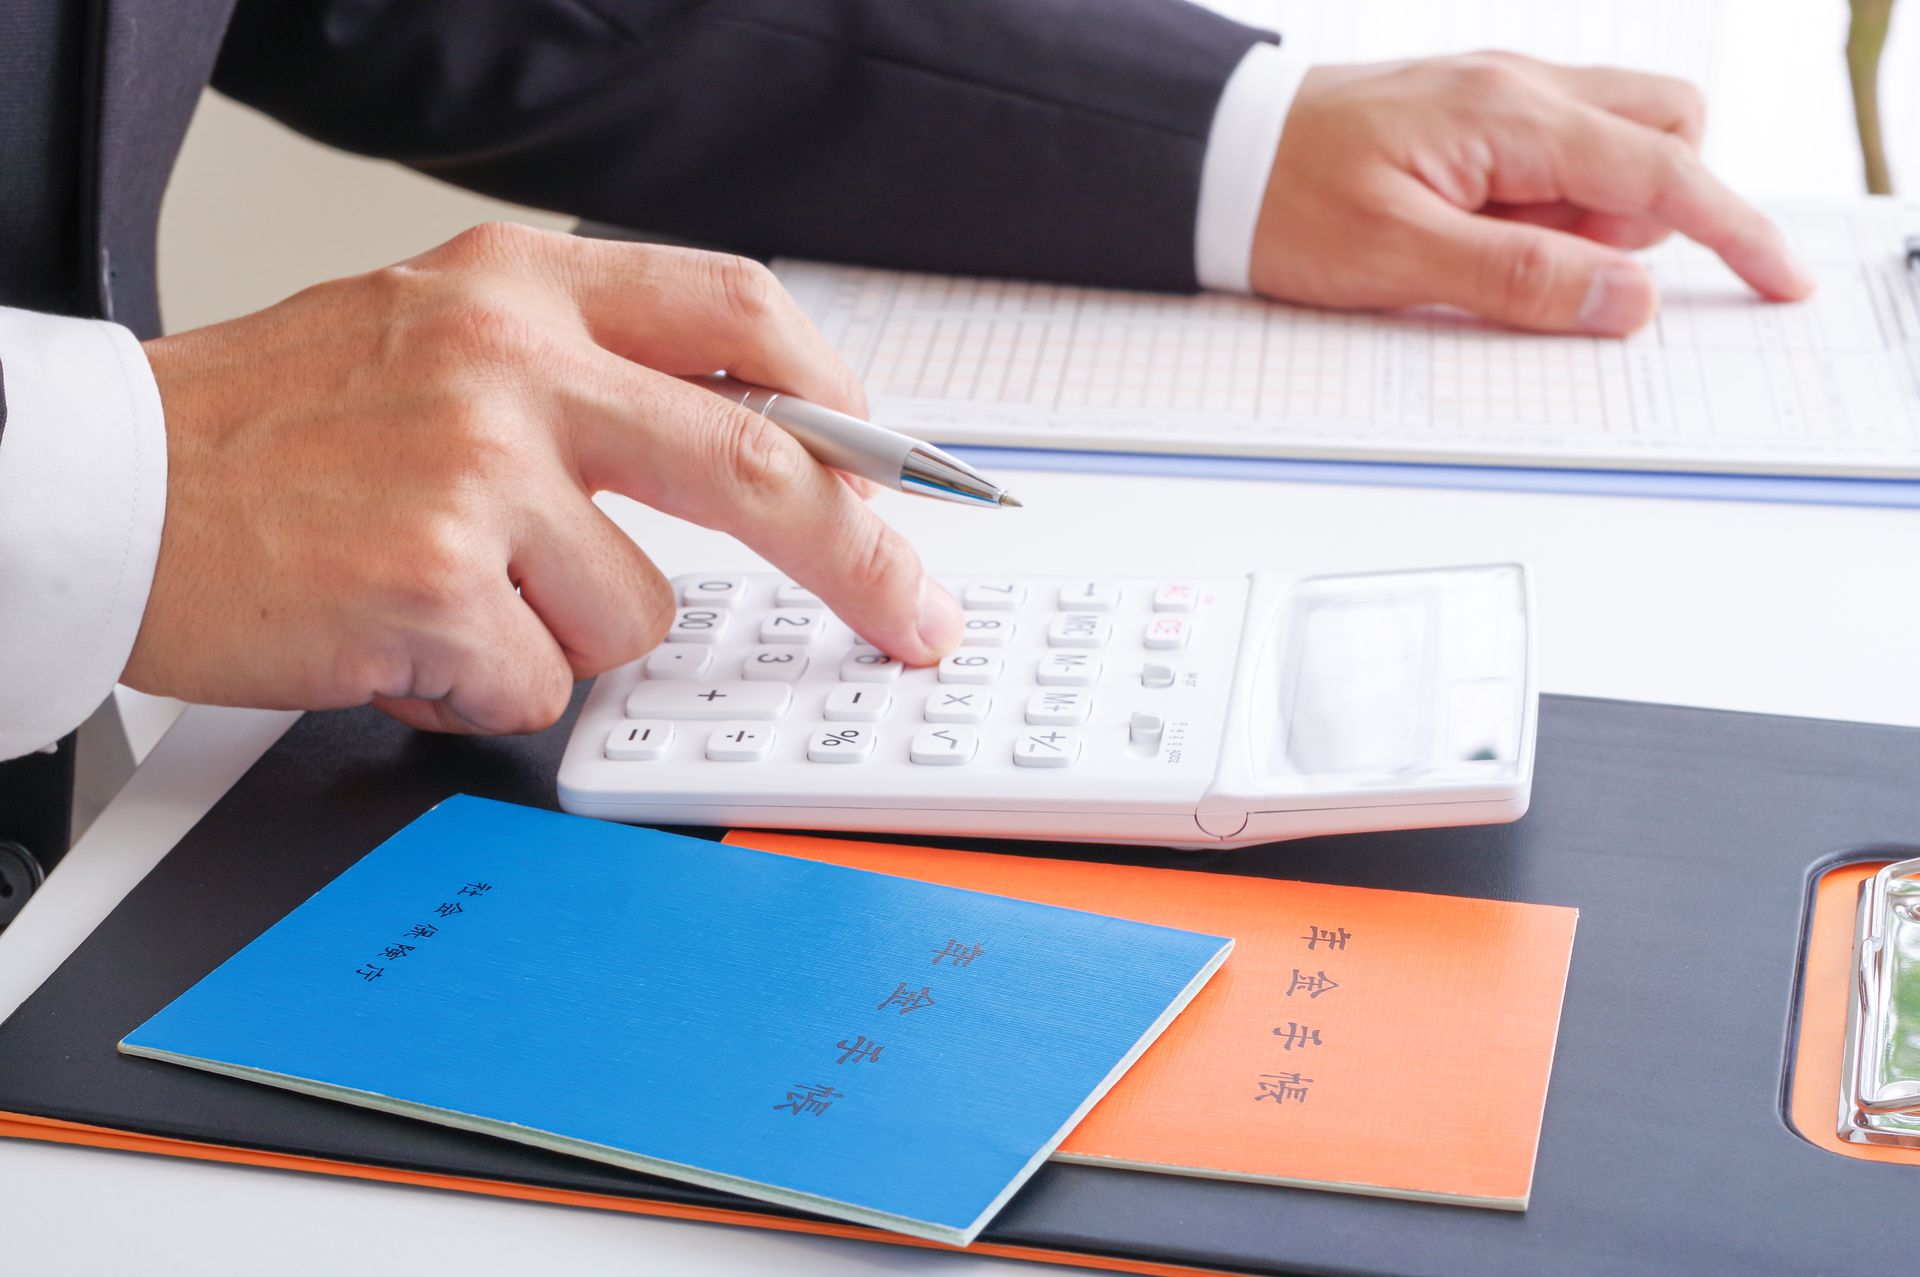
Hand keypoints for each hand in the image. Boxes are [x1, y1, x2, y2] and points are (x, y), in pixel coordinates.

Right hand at [125, 224, 963, 733]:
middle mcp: (510, 361)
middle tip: (910, 614)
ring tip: (450, 595)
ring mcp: (473, 471)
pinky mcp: (430, 581)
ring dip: (560, 633)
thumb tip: (754, 438)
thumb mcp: (435, 335)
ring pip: (634, 613)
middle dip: (860, 558)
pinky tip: (400, 637)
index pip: (741, 316)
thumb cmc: (273, 426)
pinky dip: (479, 685)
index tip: (896, 474)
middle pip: (761, 466)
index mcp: (522, 286)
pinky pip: (536, 680)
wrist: (105, 486)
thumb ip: (587, 373)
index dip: (842, 401)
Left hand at [1252, 53, 1815, 333]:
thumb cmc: (1282, 200)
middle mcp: (1518, 87)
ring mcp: (1499, 95)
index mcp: (1509, 116)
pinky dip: (1545, 202)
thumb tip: (1630, 298)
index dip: (1734, 230)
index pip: (1663, 171)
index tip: (1778, 279)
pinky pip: (1554, 153)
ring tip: (1486, 251)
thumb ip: (1520, 279)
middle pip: (1664, 130)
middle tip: (1556, 267)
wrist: (1209, 156)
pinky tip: (1475, 232)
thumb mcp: (1396, 259)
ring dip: (1589, 211)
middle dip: (1652, 209)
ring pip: (1613, 142)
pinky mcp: (1475, 115)